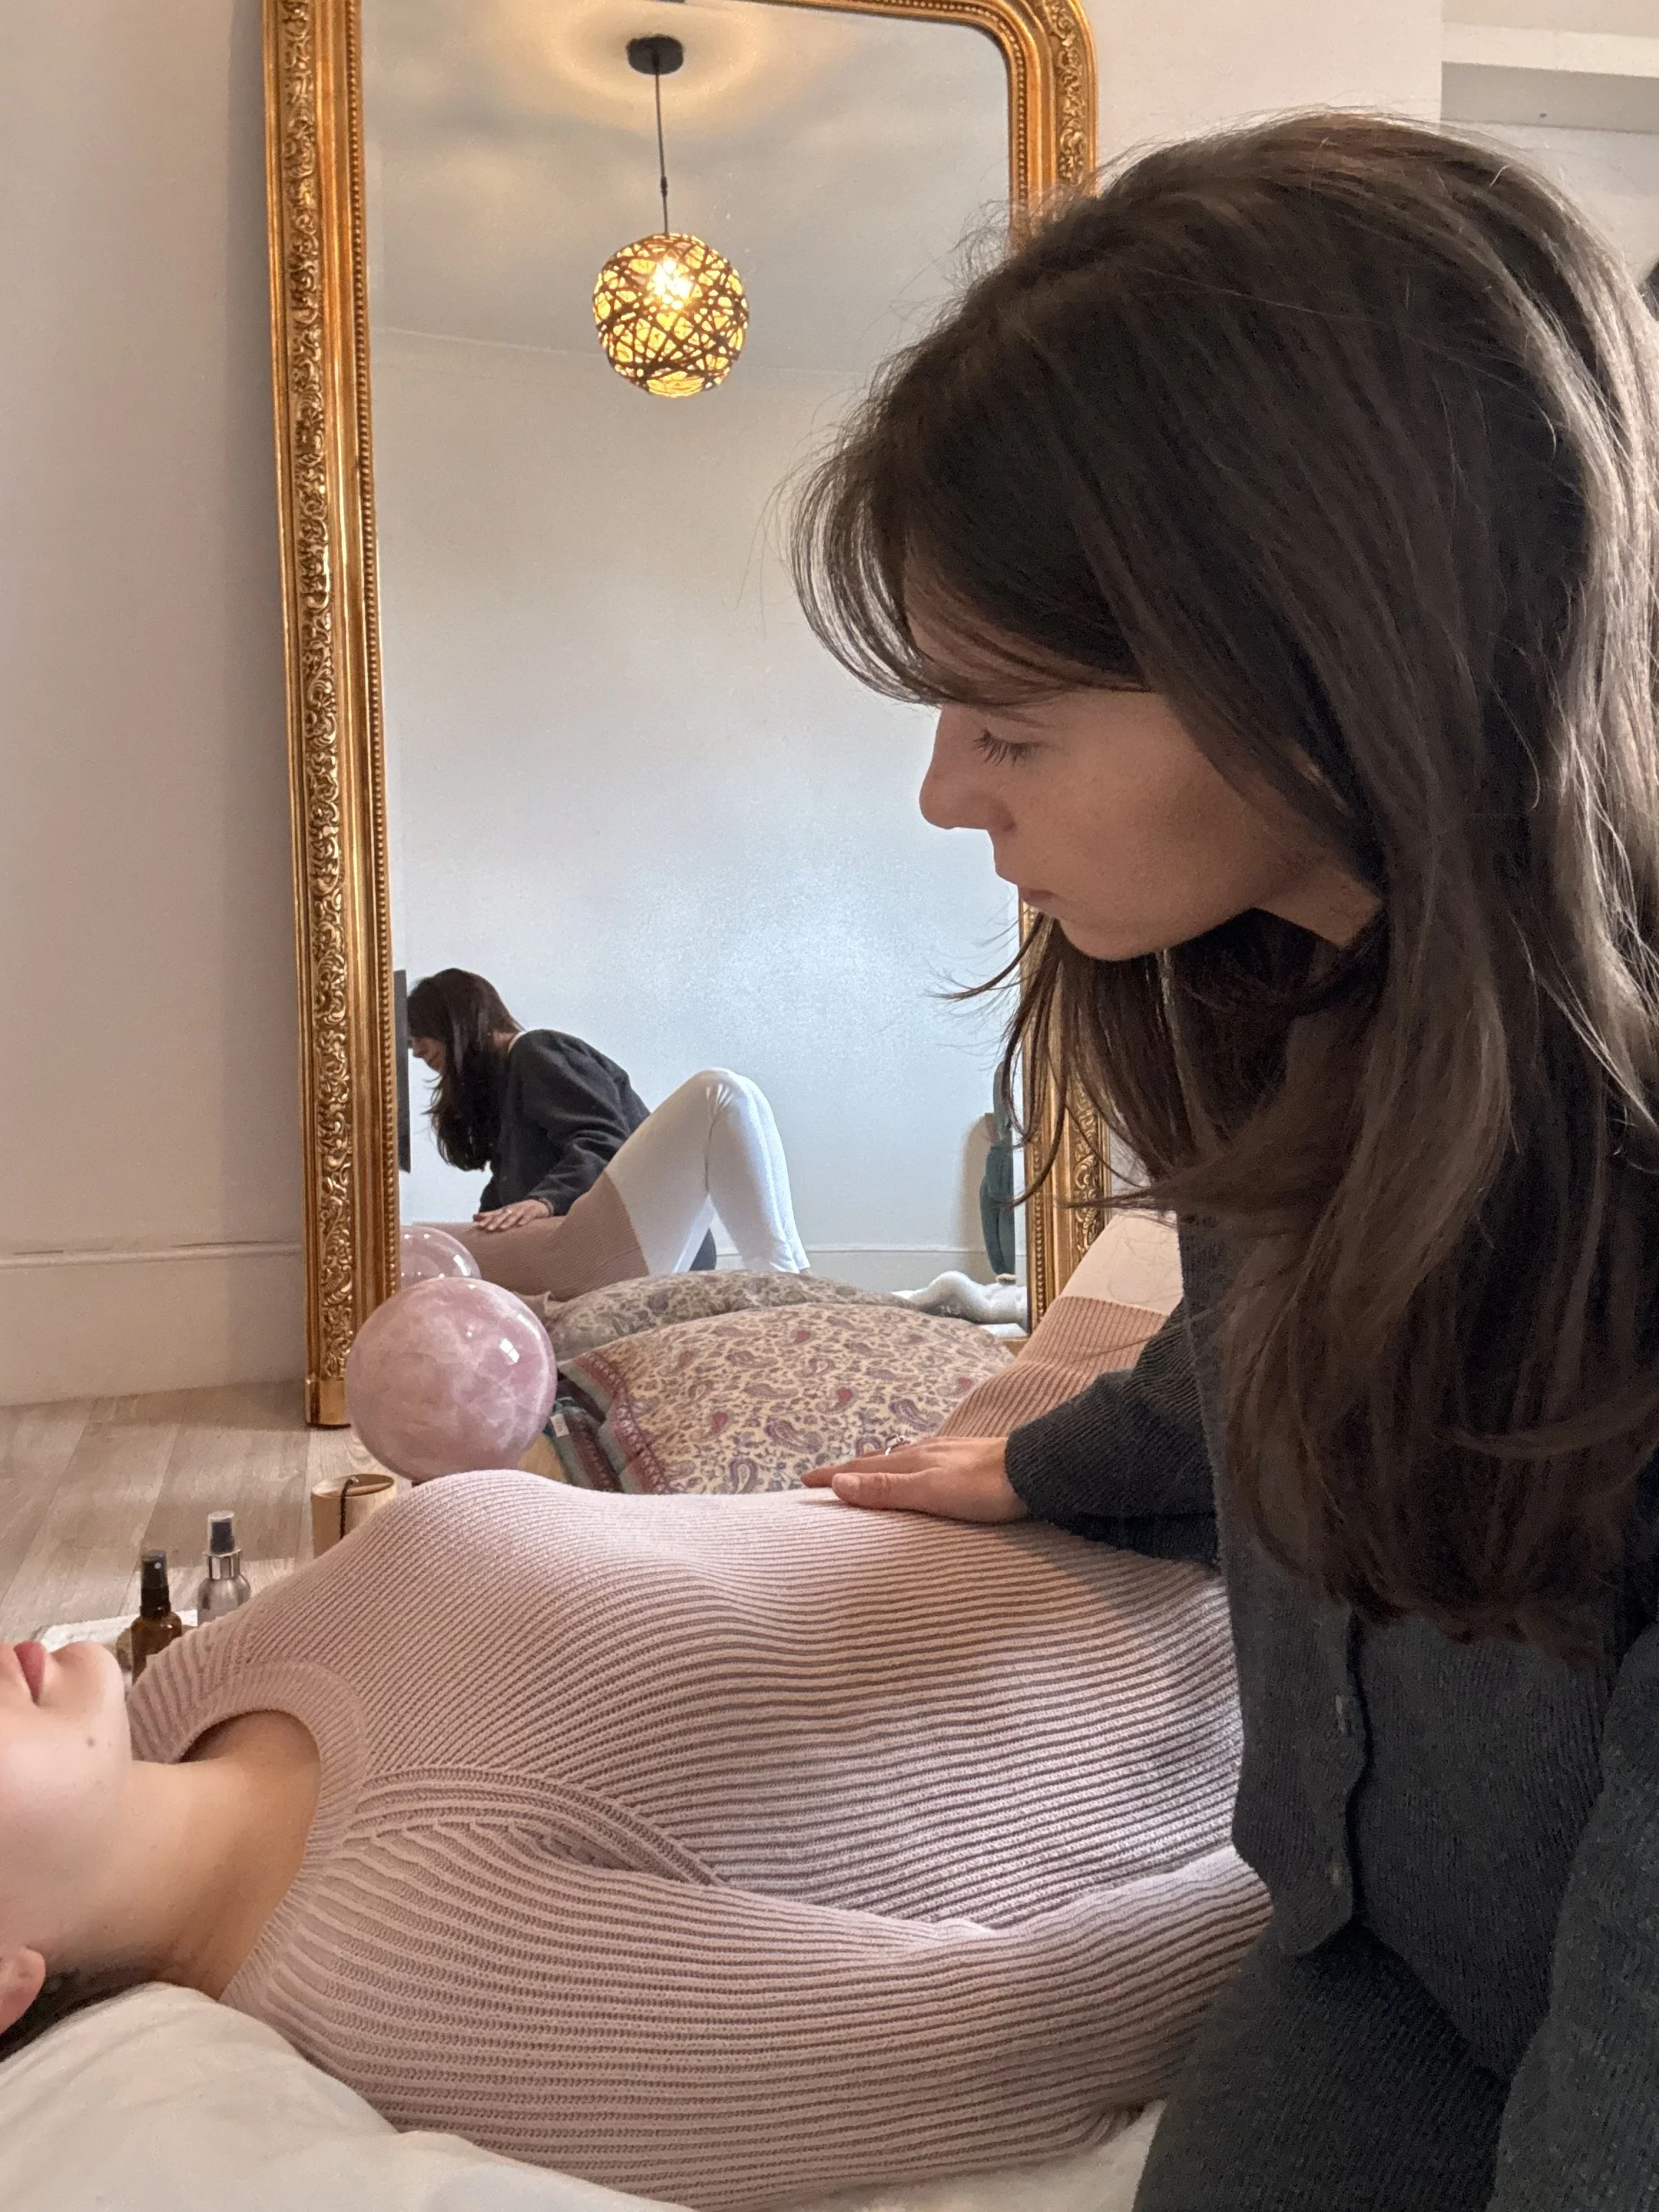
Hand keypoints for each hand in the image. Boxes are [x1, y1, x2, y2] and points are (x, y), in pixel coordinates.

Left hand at [472, 1198, 552, 1231]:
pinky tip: (521, 1225)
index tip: (479, 1226)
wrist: (539, 1204)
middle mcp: (512, 1209)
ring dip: (508, 1221)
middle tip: (488, 1229)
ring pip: (515, 1215)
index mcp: (505, 1210)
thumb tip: (473, 1217)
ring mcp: (523, 1209)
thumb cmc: (518, 1211)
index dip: (486, 1220)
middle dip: (495, 1222)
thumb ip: (490, 1215)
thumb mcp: (504, 1213)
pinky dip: (525, 1220)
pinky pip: (529, 1216)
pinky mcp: (533, 1211)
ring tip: (502, 1228)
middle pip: (503, 1215)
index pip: (494, 1215)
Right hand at [801, 1435, 1026, 1522]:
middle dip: (849, 1469)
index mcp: (912, 1461)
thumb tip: (838, 1482)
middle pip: (878, 1460)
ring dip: (877, 1465)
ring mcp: (947, 1453)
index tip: (806, 1480)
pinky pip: (924, 1459)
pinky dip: (907, 1465)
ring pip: (902, 1457)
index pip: (862, 1468)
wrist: (1035, 1471)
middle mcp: (925, 1452)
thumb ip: (885, 1489)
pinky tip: (920, 1467)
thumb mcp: (929, 1492)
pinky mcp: (968, 1459)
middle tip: (827, 1476)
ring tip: (865, 1469)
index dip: (834, 1476)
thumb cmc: (983, 1488)